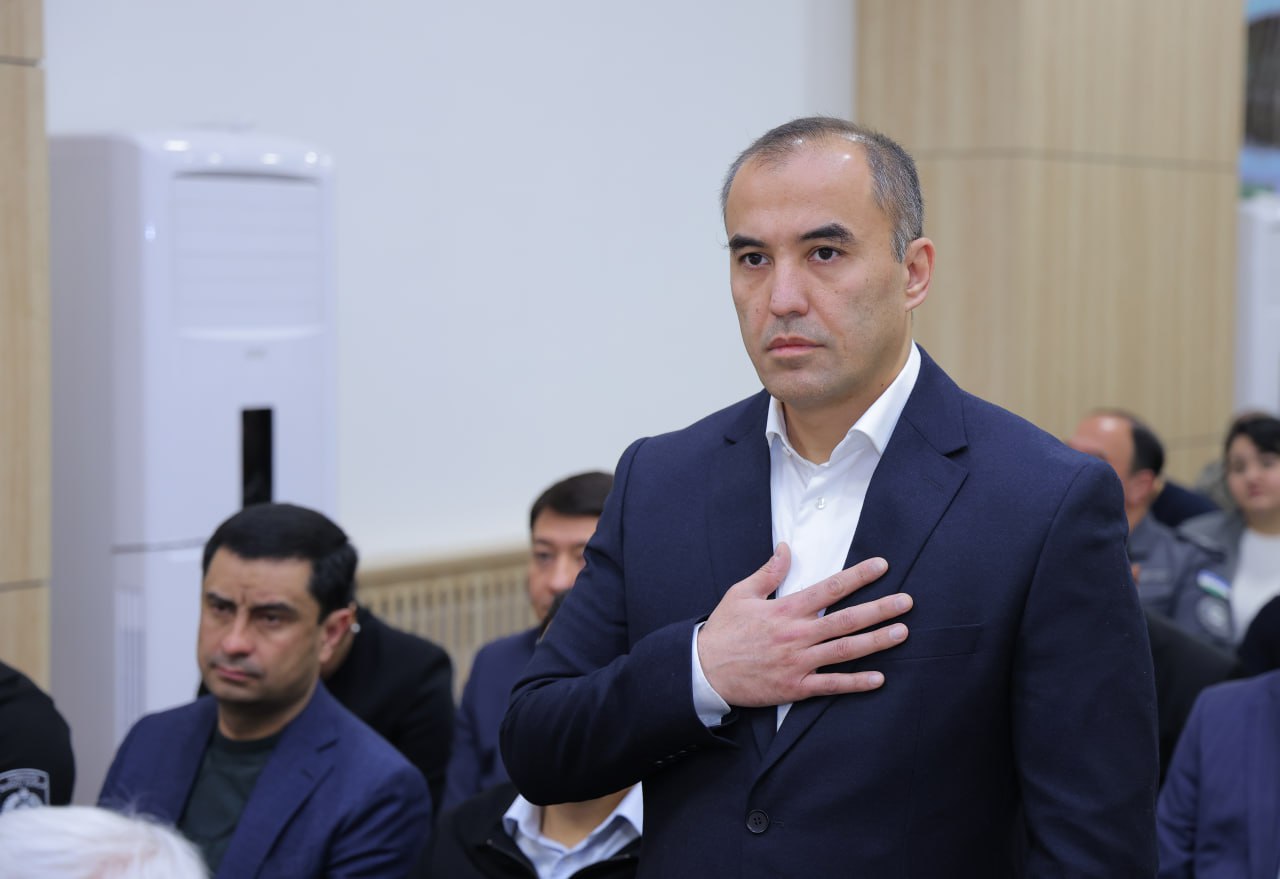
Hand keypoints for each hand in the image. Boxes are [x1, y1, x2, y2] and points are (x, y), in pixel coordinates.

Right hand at [697, 543, 910, 706]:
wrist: (704, 670)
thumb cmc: (723, 630)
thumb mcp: (741, 593)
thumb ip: (768, 572)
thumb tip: (785, 547)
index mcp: (785, 609)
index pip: (829, 587)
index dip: (858, 576)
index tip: (882, 566)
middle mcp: (796, 634)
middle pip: (846, 619)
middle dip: (879, 609)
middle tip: (907, 602)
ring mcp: (798, 662)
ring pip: (845, 650)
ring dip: (876, 641)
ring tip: (902, 632)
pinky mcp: (795, 687)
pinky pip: (831, 685)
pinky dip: (856, 683)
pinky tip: (879, 678)